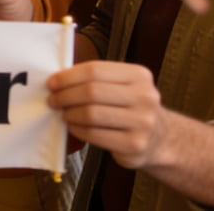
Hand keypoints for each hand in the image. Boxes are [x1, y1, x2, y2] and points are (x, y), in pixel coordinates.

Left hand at [47, 61, 167, 169]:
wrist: (160, 138)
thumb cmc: (130, 107)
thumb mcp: (123, 86)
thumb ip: (97, 80)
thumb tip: (58, 80)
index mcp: (139, 75)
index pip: (94, 70)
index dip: (68, 76)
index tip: (52, 83)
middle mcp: (144, 97)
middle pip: (91, 92)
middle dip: (65, 95)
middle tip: (53, 100)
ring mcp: (142, 122)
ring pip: (91, 114)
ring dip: (70, 113)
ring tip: (64, 113)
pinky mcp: (134, 144)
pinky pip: (95, 134)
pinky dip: (78, 130)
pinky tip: (74, 127)